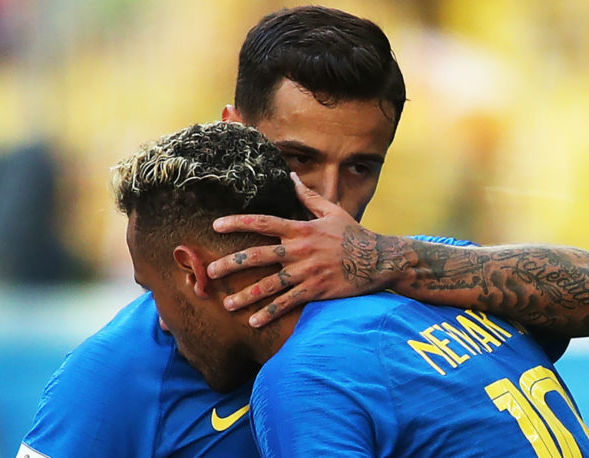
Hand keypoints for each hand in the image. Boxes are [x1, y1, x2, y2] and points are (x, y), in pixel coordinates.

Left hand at [207, 172, 400, 326]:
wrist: (379, 259)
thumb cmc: (354, 234)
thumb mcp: (332, 211)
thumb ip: (308, 196)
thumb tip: (290, 176)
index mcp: (301, 229)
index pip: (263, 223)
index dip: (238, 223)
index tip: (215, 226)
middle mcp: (300, 250)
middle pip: (259, 256)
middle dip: (231, 264)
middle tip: (209, 272)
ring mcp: (308, 272)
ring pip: (270, 284)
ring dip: (246, 295)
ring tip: (227, 304)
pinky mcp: (316, 290)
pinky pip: (289, 303)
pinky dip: (271, 313)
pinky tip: (254, 322)